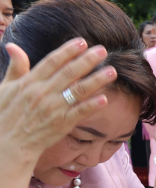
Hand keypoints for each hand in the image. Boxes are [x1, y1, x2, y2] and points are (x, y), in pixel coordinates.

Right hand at [0, 40, 116, 163]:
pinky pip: (79, 112)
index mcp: (29, 82)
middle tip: (103, 50)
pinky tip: (105, 98)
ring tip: (112, 71)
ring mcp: (53, 109)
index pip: (52, 62)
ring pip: (78, 91)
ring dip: (97, 80)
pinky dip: (92, 105)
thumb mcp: (5, 88)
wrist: (7, 144)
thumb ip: (15, 68)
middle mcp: (43, 93)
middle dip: (87, 60)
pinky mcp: (61, 124)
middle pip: (69, 73)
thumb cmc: (5, 115)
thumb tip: (12, 46)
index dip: (68, 51)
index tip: (82, 42)